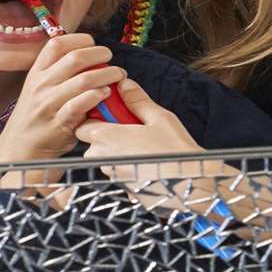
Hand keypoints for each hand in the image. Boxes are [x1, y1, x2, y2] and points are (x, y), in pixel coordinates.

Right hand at [0, 33, 124, 163]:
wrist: (21, 147)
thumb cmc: (38, 114)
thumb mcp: (40, 87)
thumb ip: (59, 70)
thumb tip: (90, 53)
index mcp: (37, 72)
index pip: (57, 44)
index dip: (80, 39)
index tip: (93, 44)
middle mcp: (41, 85)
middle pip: (75, 58)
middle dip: (100, 54)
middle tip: (111, 59)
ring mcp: (48, 104)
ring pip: (83, 80)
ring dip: (107, 74)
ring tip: (118, 75)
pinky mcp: (58, 123)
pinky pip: (80, 104)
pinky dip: (98, 96)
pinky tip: (106, 94)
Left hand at [76, 80, 271, 237]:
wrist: (188, 184)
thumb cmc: (174, 151)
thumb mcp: (159, 118)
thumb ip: (137, 100)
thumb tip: (125, 85)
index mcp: (107, 137)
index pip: (83, 125)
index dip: (96, 117)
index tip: (114, 112)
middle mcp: (103, 157)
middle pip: (93, 142)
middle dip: (108, 134)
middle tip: (133, 128)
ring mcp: (111, 174)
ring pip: (105, 157)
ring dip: (117, 149)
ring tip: (143, 144)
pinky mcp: (121, 185)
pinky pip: (116, 169)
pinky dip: (126, 162)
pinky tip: (147, 158)